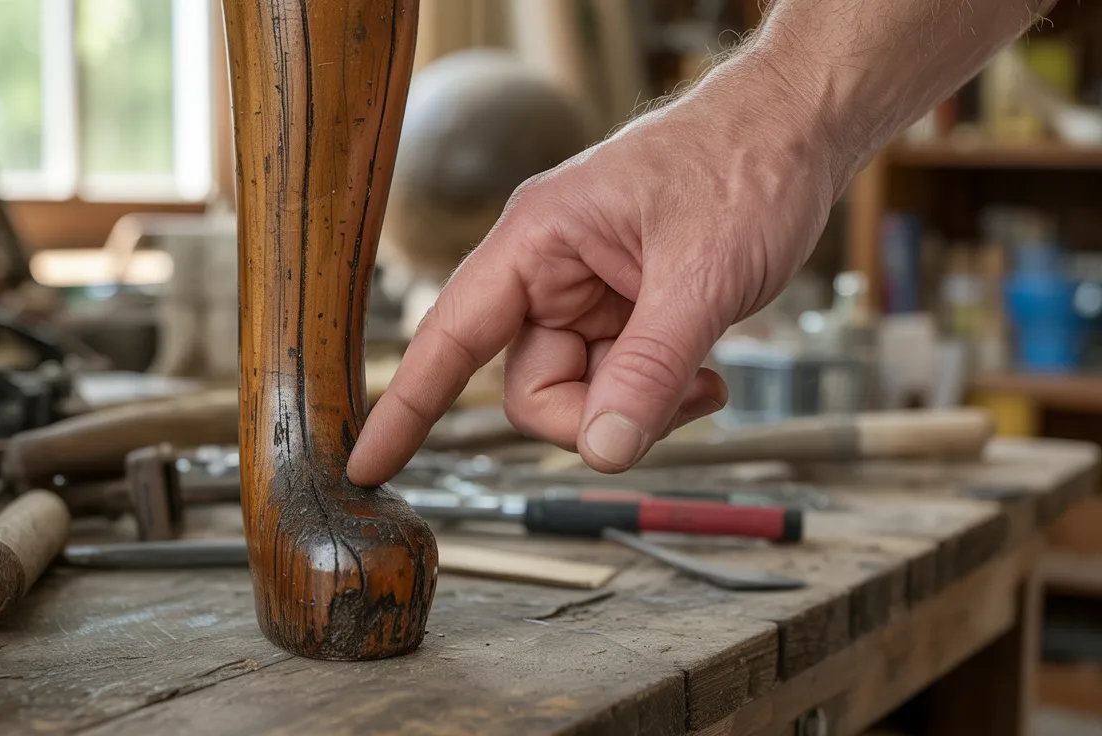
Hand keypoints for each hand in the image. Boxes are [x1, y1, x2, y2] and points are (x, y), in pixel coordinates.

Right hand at [348, 54, 847, 486]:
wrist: (801, 130)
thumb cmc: (746, 165)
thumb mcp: (701, 277)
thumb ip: (647, 372)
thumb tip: (602, 452)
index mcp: (537, 241)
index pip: (450, 335)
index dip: (406, 406)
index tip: (365, 462)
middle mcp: (548, 270)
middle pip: (530, 386)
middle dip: (596, 413)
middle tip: (670, 400)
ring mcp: (586, 293)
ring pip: (579, 393)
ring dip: (638, 405)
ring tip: (702, 375)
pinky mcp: (621, 311)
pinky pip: (616, 382)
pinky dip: (657, 394)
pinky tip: (704, 371)